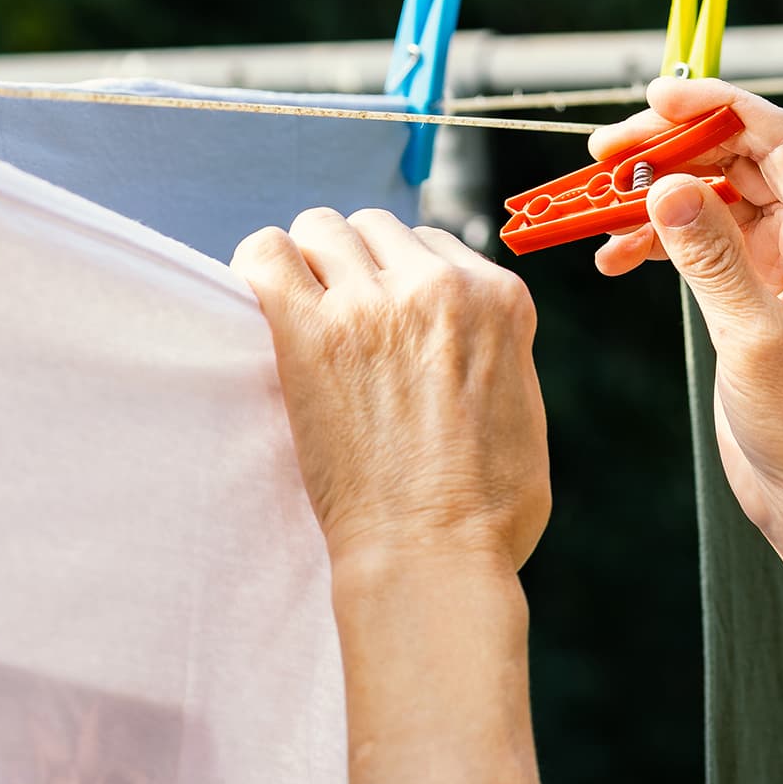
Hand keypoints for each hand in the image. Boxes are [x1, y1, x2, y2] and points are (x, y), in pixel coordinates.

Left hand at [230, 208, 549, 574]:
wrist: (431, 555)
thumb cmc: (483, 512)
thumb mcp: (523, 409)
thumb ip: (496, 354)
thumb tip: (469, 339)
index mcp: (497, 299)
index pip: (431, 244)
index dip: (403, 280)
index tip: (388, 321)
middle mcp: (437, 285)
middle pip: (374, 228)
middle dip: (356, 264)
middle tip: (340, 320)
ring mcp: (371, 305)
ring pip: (321, 228)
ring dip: (309, 264)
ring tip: (303, 314)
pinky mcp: (309, 332)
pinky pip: (266, 254)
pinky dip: (259, 266)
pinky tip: (263, 302)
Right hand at [590, 78, 782, 547]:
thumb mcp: (756, 341)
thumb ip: (710, 258)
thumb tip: (664, 186)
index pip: (781, 142)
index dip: (717, 108)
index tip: (652, 97)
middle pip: (743, 160)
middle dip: (671, 151)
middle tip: (603, 154)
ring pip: (718, 196)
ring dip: (656, 196)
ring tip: (596, 206)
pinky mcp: (762, 291)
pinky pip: (706, 240)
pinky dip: (659, 240)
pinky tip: (614, 256)